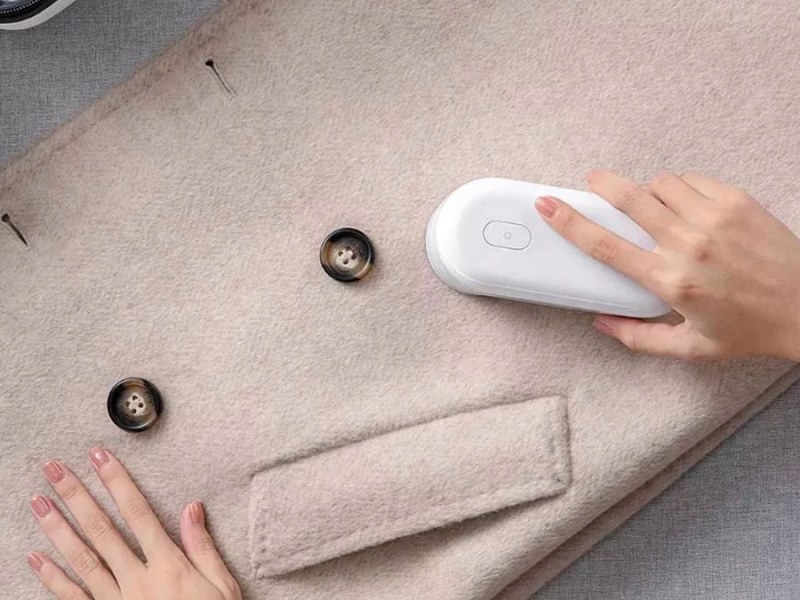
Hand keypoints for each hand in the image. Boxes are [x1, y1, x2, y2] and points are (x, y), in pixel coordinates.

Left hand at [27, 448, 241, 599]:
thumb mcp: (222, 586)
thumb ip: (203, 547)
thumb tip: (192, 508)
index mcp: (168, 566)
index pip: (138, 514)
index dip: (117, 483)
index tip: (101, 458)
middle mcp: (137, 581)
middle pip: (102, 531)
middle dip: (76, 497)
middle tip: (55, 470)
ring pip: (82, 560)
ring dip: (58, 529)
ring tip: (38, 502)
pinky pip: (74, 598)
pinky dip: (53, 578)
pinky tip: (36, 558)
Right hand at [535, 170, 799, 360]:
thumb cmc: (750, 329)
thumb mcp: (691, 347)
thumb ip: (639, 338)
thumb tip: (601, 323)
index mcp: (670, 282)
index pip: (606, 246)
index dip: (570, 223)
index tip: (550, 206)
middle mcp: (688, 245)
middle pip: (629, 199)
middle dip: (602, 184)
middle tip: (593, 180)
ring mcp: (714, 218)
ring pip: (660, 184)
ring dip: (647, 190)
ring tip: (650, 203)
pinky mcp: (737, 202)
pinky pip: (692, 180)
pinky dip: (680, 186)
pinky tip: (684, 202)